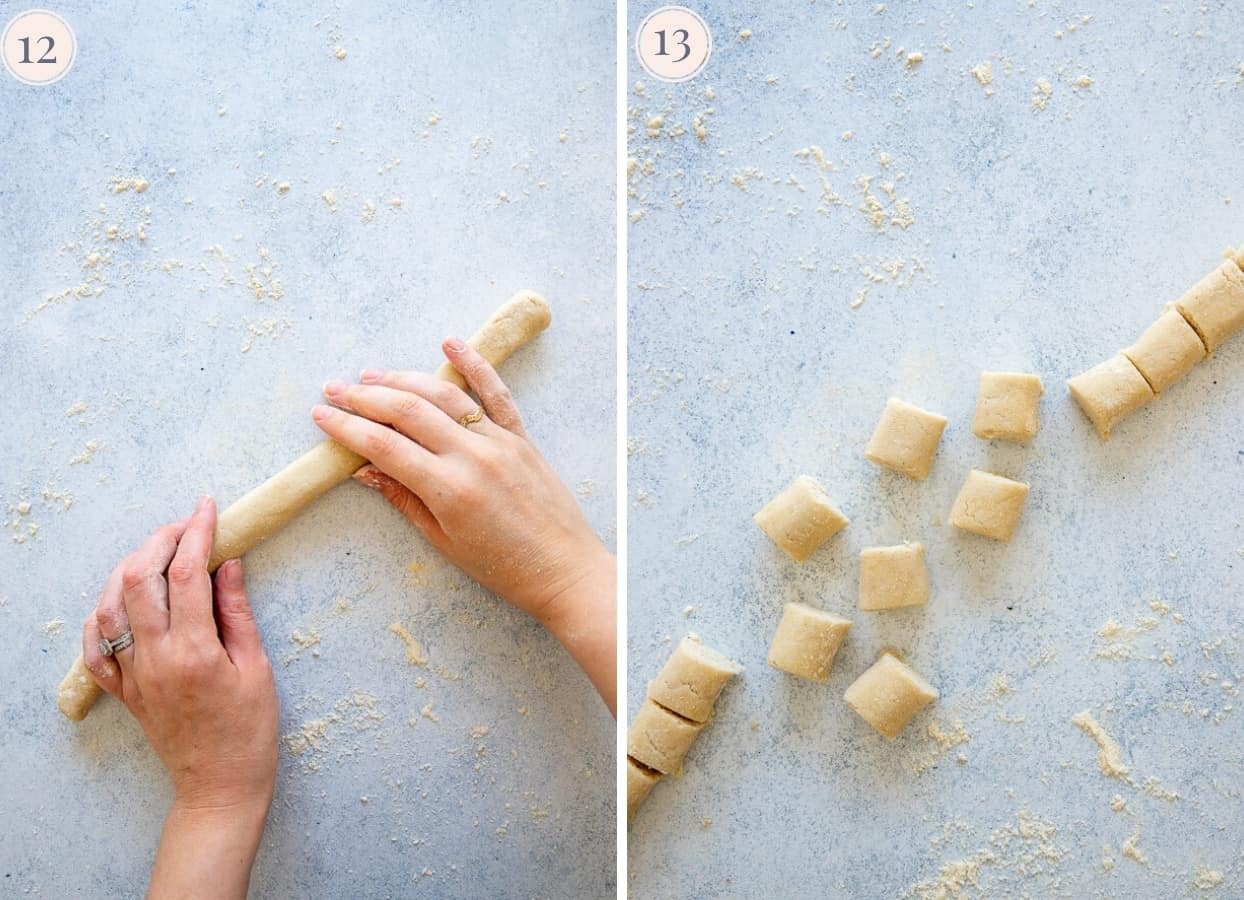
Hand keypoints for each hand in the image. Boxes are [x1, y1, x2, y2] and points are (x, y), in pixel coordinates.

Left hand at [82, 497, 277, 897]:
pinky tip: (119, 598)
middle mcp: (154, 659)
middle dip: (160, 541)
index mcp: (194, 651)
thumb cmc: (249, 730)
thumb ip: (236, 613)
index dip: (197, 533)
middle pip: (139, 579)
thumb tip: (227, 564)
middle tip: (186, 525)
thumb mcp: (257, 667)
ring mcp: (132, 675)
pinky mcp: (123, 690)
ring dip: (129, 568)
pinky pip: (95, 645)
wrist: (219, 785)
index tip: (208, 509)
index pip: (188, 574)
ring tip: (157, 552)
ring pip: (110, 604)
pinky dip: (102, 613)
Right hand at [312, 337, 615, 712]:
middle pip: (407, 412)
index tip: (321, 415)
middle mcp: (473, 456)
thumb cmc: (503, 567)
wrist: (564, 570)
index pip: (384, 446)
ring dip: (403, 379)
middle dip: (365, 397)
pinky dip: (473, 364)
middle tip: (334, 389)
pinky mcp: (521, 438)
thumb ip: (404, 499)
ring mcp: (499, 442)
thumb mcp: (444, 541)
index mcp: (448, 488)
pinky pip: (496, 393)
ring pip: (443, 395)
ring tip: (371, 374)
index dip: (347, 428)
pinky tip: (449, 345)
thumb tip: (364, 470)